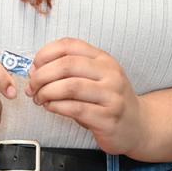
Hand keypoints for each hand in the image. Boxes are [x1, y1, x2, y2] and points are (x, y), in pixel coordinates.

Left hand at [28, 37, 150, 156]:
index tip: (35, 65)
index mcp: (103, 59)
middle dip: (42, 75)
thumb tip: (35, 70)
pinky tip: (51, 107)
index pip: (70, 45)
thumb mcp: (95, 78)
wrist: (138, 125)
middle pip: (67, 65)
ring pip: (70, 86)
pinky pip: (76, 109)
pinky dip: (57, 107)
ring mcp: (111, 96)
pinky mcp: (108, 117)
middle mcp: (110, 74)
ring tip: (40, 98)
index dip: (46, 53)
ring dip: (47, 92)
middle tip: (32, 86)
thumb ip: (69, 71)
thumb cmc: (109, 101)